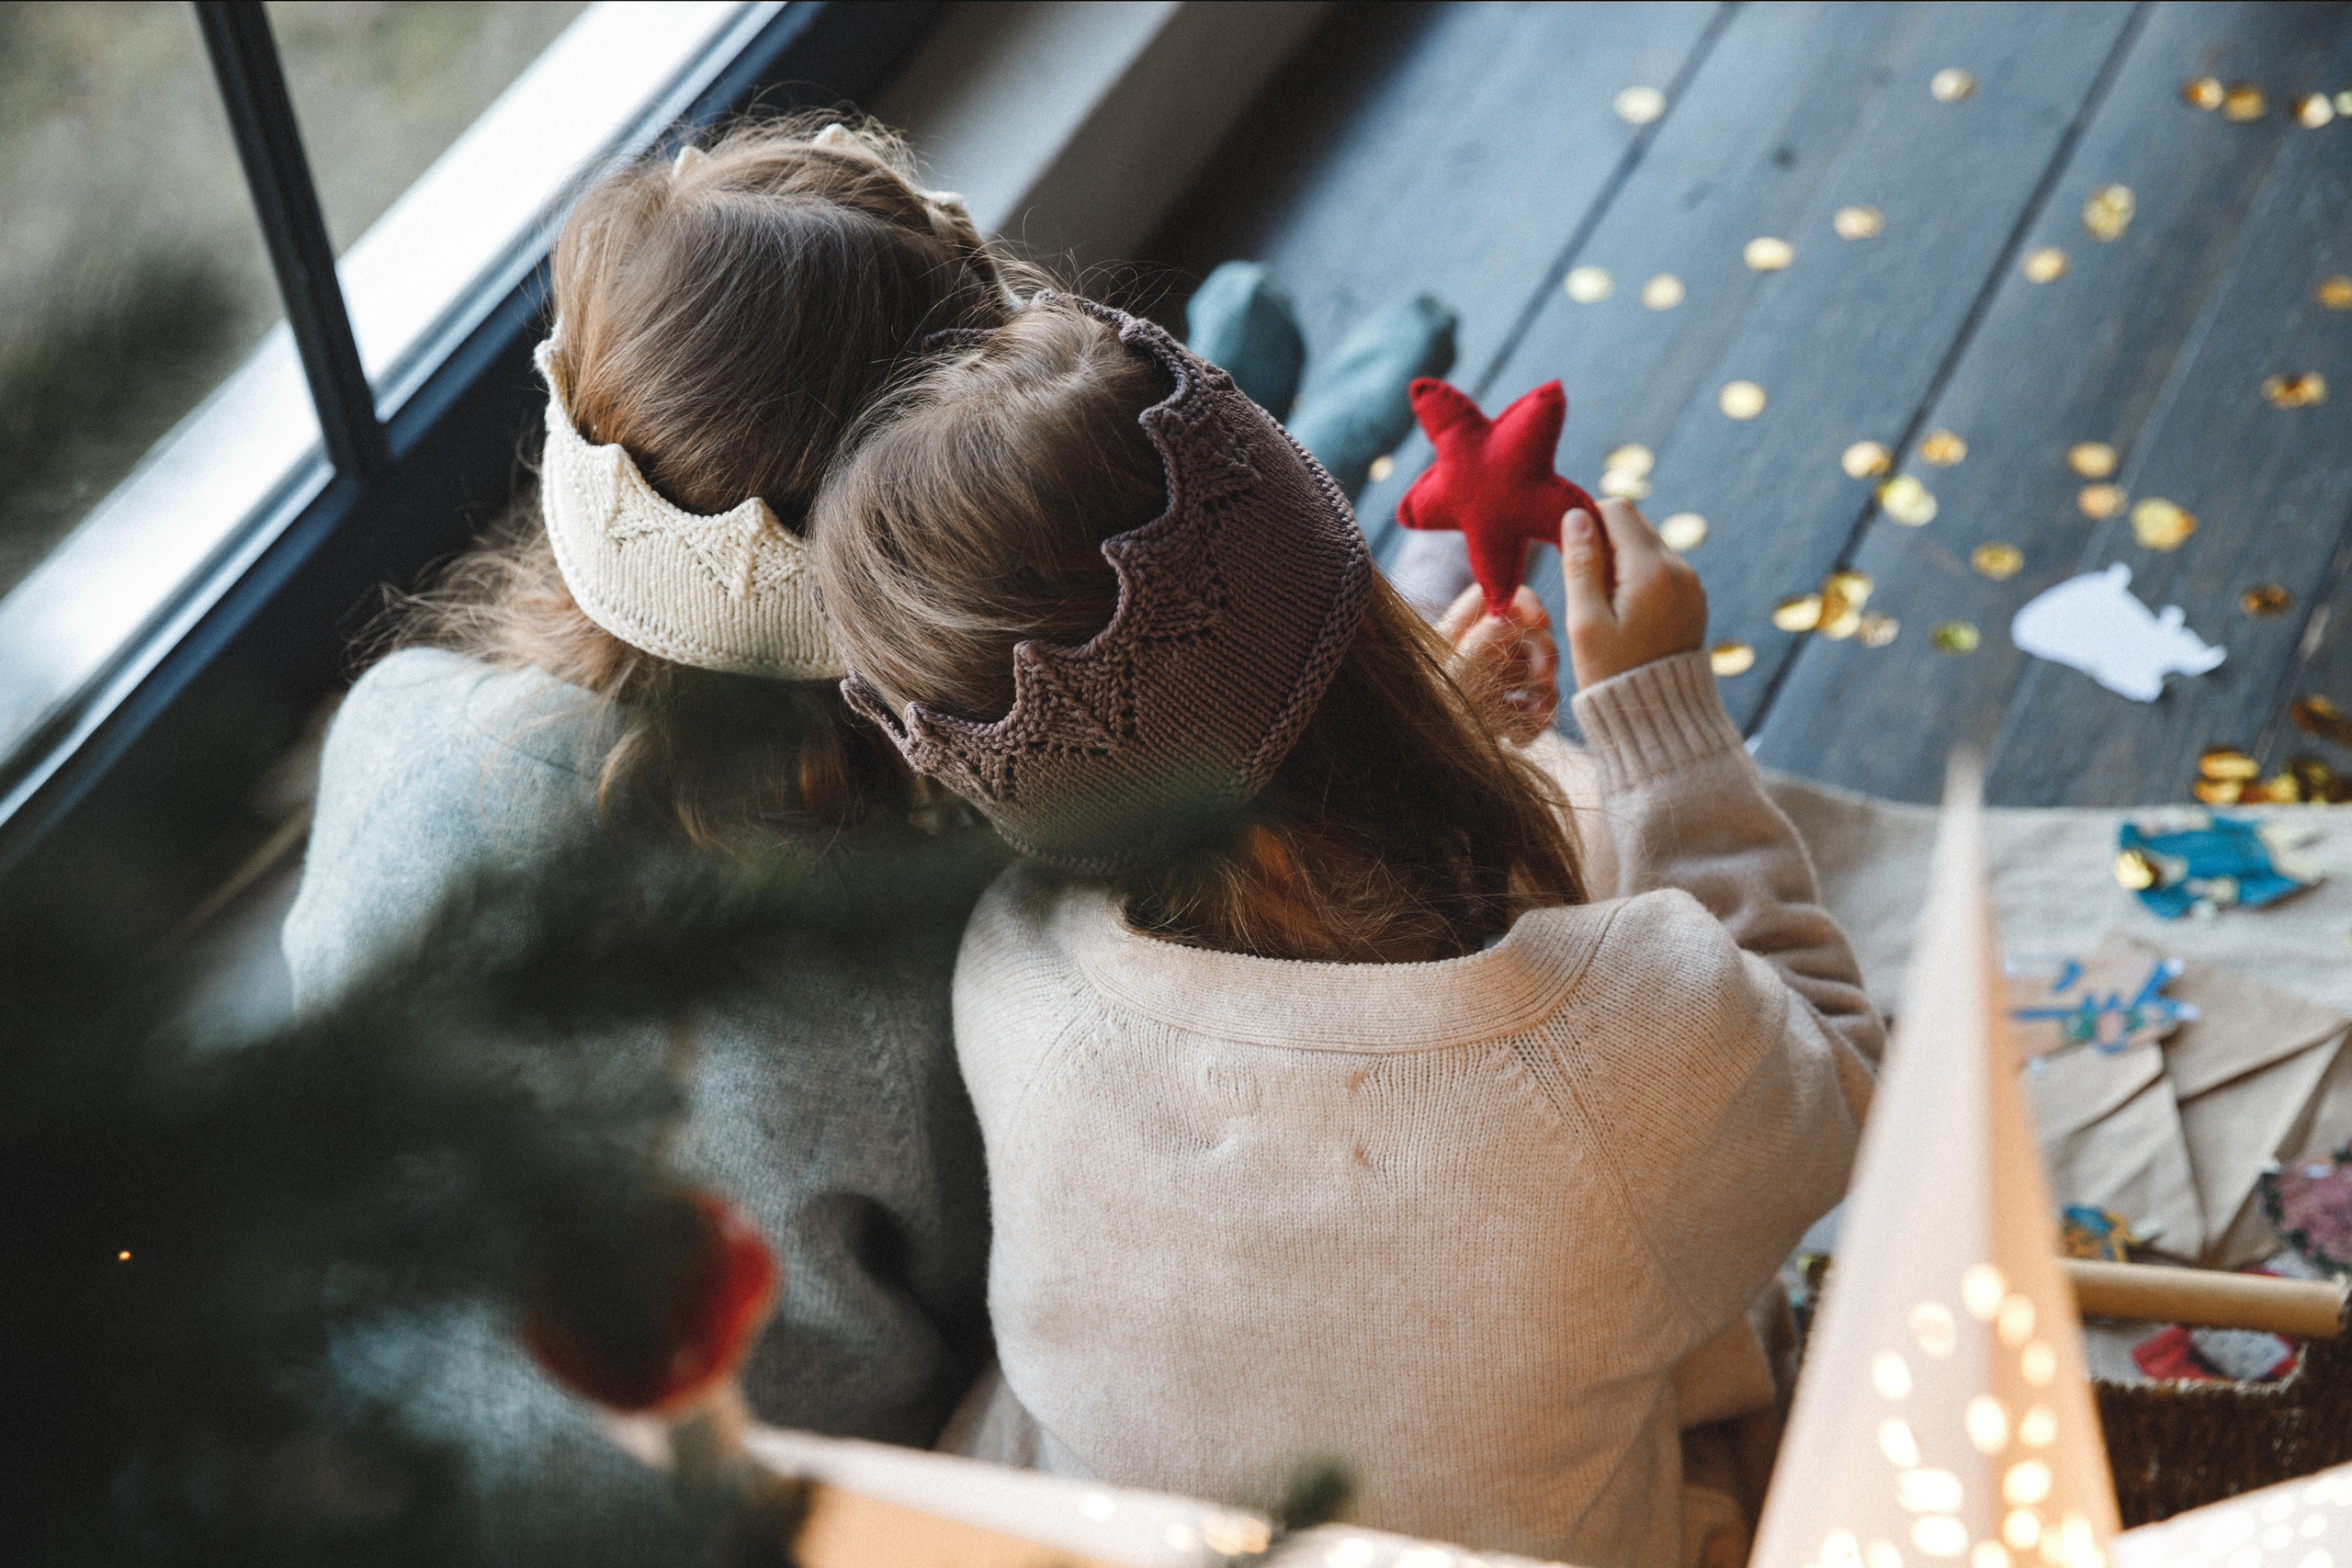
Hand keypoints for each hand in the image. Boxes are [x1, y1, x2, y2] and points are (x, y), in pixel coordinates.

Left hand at [1437, 583, 1559, 744]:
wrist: (1417, 761)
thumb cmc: (1425, 718)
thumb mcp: (1450, 680)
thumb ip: (1480, 644)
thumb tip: (1511, 611)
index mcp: (1455, 633)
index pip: (1494, 597)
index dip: (1523, 603)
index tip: (1540, 624)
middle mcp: (1476, 651)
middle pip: (1525, 633)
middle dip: (1542, 656)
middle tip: (1543, 680)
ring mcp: (1491, 679)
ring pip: (1535, 672)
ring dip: (1542, 697)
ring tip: (1530, 722)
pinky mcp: (1501, 708)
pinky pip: (1532, 705)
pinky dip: (1533, 721)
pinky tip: (1517, 740)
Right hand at [1560, 500, 1706, 688]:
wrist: (1661, 718)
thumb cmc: (1612, 674)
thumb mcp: (1585, 621)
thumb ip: (1580, 564)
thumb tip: (1576, 515)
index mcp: (1651, 570)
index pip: (1617, 510)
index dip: (1585, 521)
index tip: (1566, 552)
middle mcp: (1680, 569)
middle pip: (1634, 524)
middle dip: (1603, 542)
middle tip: (1582, 585)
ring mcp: (1691, 584)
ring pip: (1647, 546)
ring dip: (1619, 561)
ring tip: (1603, 606)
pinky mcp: (1693, 599)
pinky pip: (1660, 569)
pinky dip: (1637, 578)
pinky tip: (1624, 614)